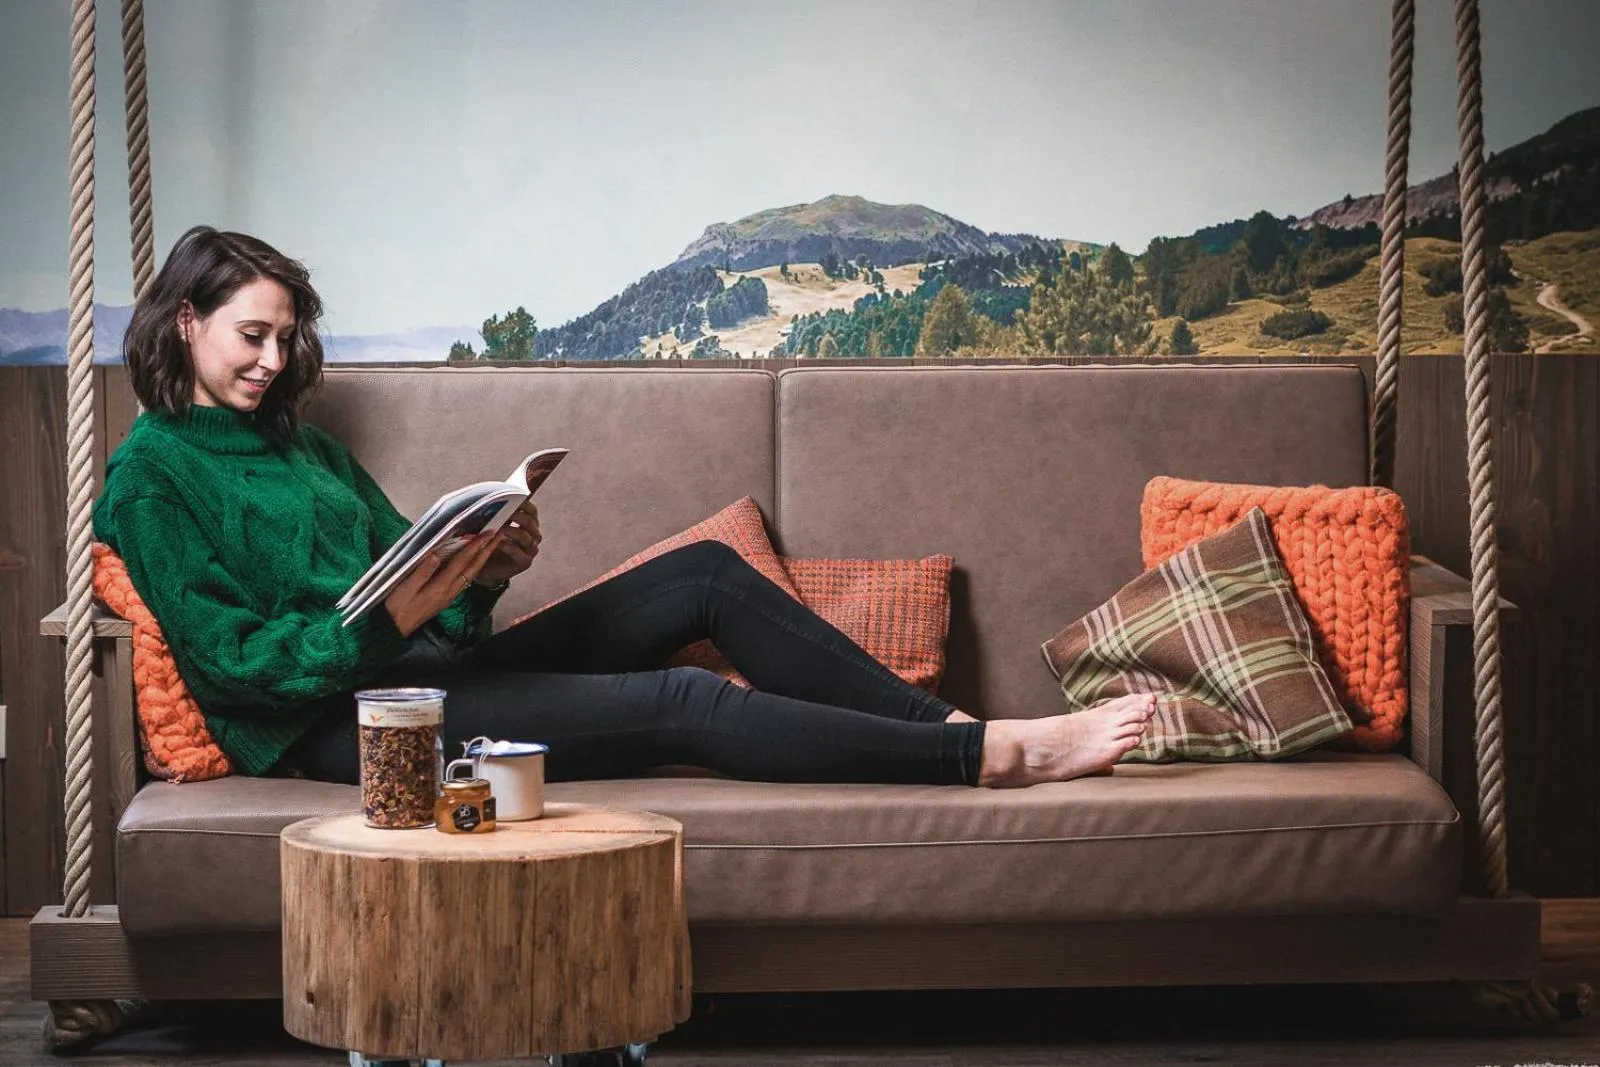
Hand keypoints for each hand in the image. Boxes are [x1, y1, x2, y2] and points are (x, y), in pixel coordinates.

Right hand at [382, 532, 502, 638]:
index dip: (474, 547)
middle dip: (486, 552)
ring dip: (482, 560)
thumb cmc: (397, 606)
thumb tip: (435, 554)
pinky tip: (474, 564)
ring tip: (490, 547)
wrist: (394, 628)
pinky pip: (464, 580)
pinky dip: (472, 568)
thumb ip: (421, 571)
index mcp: (441, 586)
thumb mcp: (406, 587)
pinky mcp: (446, 599)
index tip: (486, 534)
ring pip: (470, 575)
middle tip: (499, 536)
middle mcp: (450, 591)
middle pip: (472, 568)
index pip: (461, 562)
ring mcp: (449, 596)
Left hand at [475, 499, 541, 586]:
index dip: (524, 503)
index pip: (532, 510)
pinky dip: (507, 546)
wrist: (489, 568)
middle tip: (502, 511)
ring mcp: (531, 549)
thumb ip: (497, 514)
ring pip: (525, 536)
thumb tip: (490, 497)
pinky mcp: (525, 562)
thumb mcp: (495, 526)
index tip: (512, 497)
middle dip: (516, 515)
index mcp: (529, 524)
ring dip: (510, 530)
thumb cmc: (492, 543)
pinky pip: (518, 552)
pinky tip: (496, 542)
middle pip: (529, 522)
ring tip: (497, 527)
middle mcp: (533, 536)